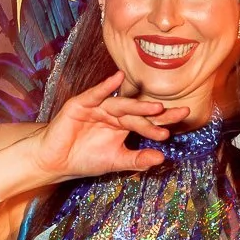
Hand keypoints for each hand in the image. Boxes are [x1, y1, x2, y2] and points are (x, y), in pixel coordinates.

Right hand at [30, 72, 190, 184]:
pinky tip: (117, 78)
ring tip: (156, 108)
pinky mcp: (80, 105)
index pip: (147, 121)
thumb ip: (137, 160)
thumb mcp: (115, 162)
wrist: (56, 161)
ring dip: (137, 106)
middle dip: (157, 112)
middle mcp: (112, 113)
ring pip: (120, 105)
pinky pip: (95, 95)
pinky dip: (105, 86)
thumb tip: (162, 158)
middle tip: (179, 112)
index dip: (164, 120)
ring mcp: (97, 107)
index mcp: (122, 125)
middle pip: (138, 111)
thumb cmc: (84, 159)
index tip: (184, 117)